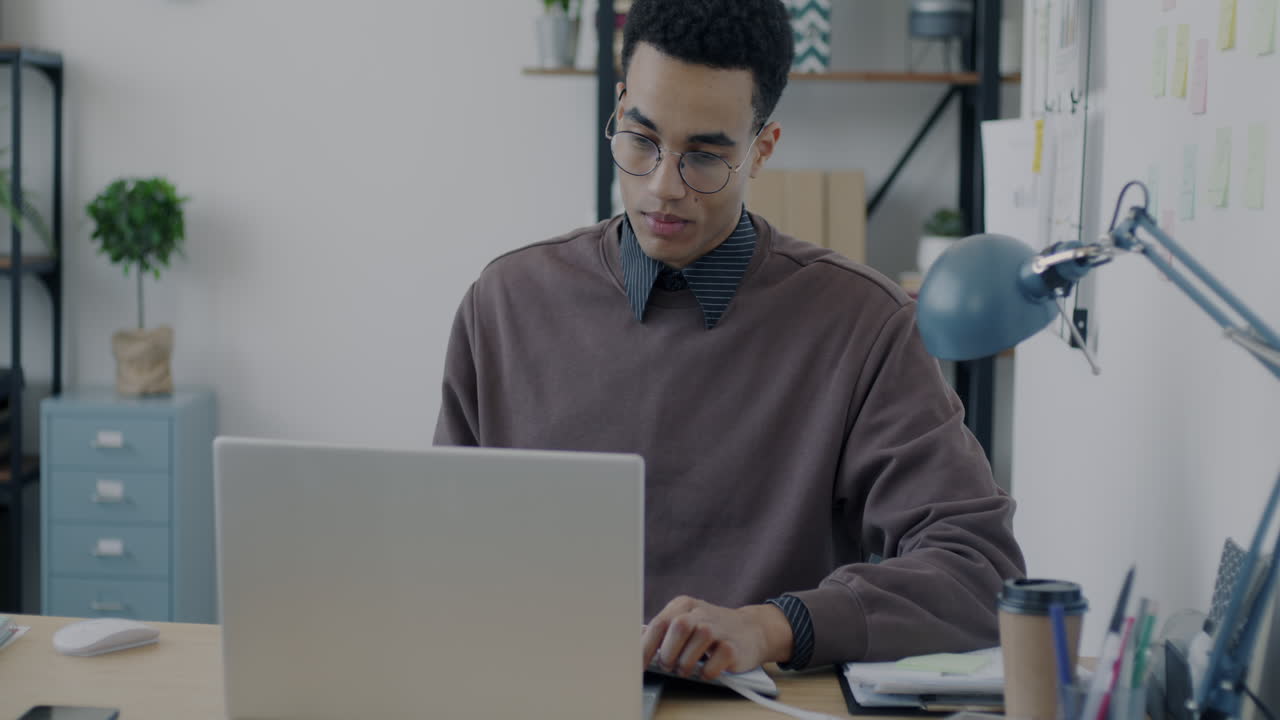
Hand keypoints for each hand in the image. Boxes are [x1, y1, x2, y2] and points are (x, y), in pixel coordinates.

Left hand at [641, 595, 793, 679]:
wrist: (752, 630)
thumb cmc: (712, 629)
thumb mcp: (687, 620)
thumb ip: (664, 630)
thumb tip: (638, 642)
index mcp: (684, 605)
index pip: (658, 623)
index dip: (645, 647)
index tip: (638, 665)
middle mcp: (701, 613)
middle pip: (676, 629)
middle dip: (667, 653)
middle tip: (668, 665)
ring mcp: (718, 629)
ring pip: (694, 646)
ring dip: (685, 665)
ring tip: (686, 669)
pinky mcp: (733, 647)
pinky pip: (712, 665)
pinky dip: (704, 673)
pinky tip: (706, 670)